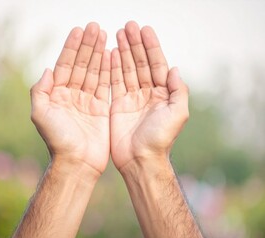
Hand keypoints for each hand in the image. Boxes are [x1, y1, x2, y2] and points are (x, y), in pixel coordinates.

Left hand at [30, 23, 110, 172]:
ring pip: (94, 72)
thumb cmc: (58, 140)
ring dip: (99, 54)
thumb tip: (48, 70)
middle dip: (88, 46)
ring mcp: (88, 101)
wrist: (77, 162)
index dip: (72, 48)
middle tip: (96, 27)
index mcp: (57, 94)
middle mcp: (72, 95)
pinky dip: (109, 71)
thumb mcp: (40, 114)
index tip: (79, 31)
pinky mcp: (101, 108)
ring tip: (105, 36)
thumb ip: (40, 91)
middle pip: (81, 65)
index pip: (66, 65)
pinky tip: (111, 56)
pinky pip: (105, 85)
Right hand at [110, 21, 188, 169]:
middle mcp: (148, 93)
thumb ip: (179, 91)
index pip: (156, 64)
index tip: (144, 30)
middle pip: (140, 63)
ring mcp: (132, 98)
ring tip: (117, 34)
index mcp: (163, 94)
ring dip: (123, 52)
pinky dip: (112, 68)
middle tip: (127, 26)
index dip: (151, 47)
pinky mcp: (118, 105)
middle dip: (135, 44)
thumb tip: (174, 68)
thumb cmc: (160, 139)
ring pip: (127, 70)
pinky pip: (115, 82)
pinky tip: (110, 54)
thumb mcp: (178, 114)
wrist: (140, 160)